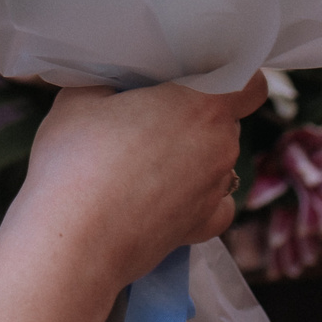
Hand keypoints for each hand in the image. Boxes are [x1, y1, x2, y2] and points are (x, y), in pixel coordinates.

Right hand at [15, 77, 265, 287]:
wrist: (71, 242)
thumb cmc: (75, 162)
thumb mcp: (78, 98)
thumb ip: (108, 81)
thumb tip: (112, 83)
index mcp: (202, 106)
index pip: (250, 85)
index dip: (231, 79)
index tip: (199, 80)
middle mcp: (220, 148)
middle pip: (225, 121)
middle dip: (195, 116)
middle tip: (150, 117)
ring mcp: (215, 191)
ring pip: (217, 160)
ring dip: (192, 156)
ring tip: (143, 161)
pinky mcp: (202, 228)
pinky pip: (216, 203)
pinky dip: (198, 197)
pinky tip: (165, 194)